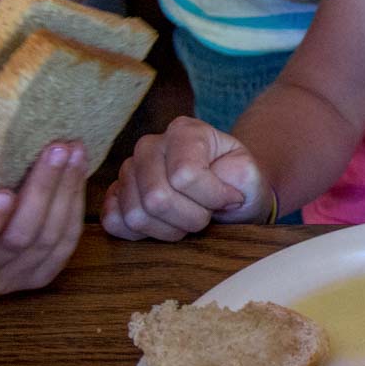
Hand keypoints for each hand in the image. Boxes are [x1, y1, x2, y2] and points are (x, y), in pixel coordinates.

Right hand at [0, 140, 87, 293]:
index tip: (4, 193)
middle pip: (19, 238)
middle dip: (43, 189)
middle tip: (57, 149)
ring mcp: (13, 279)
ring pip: (49, 237)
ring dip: (67, 189)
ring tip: (75, 151)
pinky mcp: (42, 275)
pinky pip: (68, 239)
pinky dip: (76, 202)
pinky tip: (79, 171)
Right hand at [102, 117, 267, 239]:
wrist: (226, 198)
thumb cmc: (236, 184)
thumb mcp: (250, 175)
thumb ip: (240, 175)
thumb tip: (217, 185)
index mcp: (184, 131)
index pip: (185, 174)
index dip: (212, 198)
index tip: (230, 199)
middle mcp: (149, 146)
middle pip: (157, 198)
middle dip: (191, 218)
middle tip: (207, 215)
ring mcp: (127, 171)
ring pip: (137, 215)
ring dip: (171, 230)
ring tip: (189, 219)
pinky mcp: (114, 196)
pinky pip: (115, 224)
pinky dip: (144, 234)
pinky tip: (165, 224)